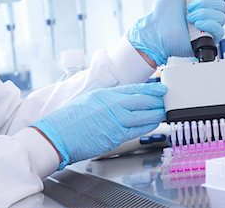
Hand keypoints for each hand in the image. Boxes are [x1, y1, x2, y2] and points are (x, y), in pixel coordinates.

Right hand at [32, 82, 165, 168]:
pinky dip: (147, 126)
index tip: (161, 88)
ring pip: (143, 116)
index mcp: (105, 94)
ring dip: (156, 113)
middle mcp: (112, 106)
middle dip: (157, 100)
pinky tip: (153, 123)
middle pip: (142, 101)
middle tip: (167, 98)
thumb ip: (107, 99)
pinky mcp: (115, 137)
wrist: (57, 135)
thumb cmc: (69, 119)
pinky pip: (136, 130)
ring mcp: (115, 122)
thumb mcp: (89, 100)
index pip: (134, 89)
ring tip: (165, 110)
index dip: (151, 89)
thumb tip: (121, 99)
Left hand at [127, 0, 224, 66]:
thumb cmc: (162, 11)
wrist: (157, 29)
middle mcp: (206, 13)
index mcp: (201, 1)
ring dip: (203, 13)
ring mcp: (208, 26)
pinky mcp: (209, 38)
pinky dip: (208, 24)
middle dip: (205, 2)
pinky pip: (220, 29)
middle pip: (222, 3)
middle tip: (190, 6)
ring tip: (189, 17)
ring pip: (221, 15)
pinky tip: (196, 25)